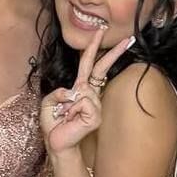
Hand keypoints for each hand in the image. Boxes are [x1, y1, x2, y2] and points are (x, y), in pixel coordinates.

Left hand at [40, 31, 134, 156]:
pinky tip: (71, 118)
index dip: (94, 49)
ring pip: (83, 89)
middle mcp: (90, 95)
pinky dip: (72, 109)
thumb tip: (75, 91)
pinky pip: (83, 101)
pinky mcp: (95, 115)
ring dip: (69, 102)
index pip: (89, 65)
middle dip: (113, 53)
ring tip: (66, 115)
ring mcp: (95, 105)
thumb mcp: (48, 102)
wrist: (56, 143)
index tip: (101, 33)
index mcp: (80, 89)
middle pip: (101, 68)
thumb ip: (59, 91)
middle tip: (128, 39)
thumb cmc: (54, 125)